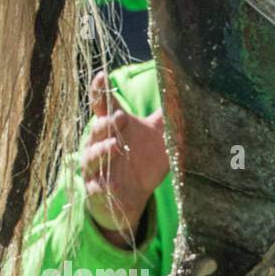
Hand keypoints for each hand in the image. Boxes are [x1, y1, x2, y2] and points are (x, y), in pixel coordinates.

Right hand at [84, 71, 169, 249]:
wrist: (132, 199)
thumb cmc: (143, 164)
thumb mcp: (159, 141)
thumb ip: (165, 120)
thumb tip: (181, 95)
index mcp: (113, 128)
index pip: (103, 106)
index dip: (100, 91)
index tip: (102, 76)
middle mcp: (98, 144)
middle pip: (98, 128)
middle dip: (107, 122)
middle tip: (121, 117)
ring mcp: (95, 167)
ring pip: (93, 156)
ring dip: (102, 151)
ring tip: (116, 146)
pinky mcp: (96, 190)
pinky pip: (96, 187)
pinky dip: (103, 185)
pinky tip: (111, 185)